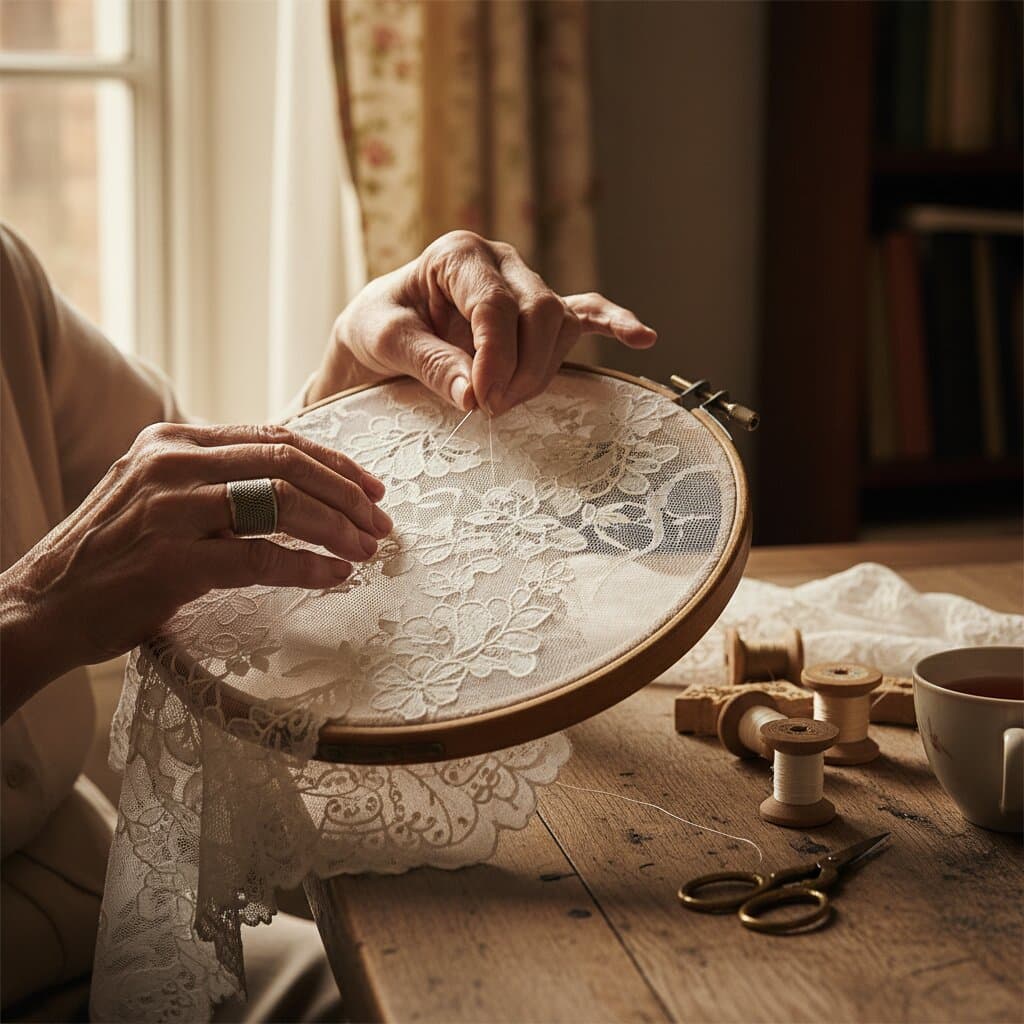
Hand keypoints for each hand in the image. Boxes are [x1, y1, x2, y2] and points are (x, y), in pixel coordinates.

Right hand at [0, 422, 391, 719]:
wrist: (40, 605)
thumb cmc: (110, 554)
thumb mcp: (156, 493)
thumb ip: (213, 476)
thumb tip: (292, 481)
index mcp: (174, 441)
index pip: (275, 438)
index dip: (333, 461)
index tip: (371, 487)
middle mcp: (172, 463)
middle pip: (287, 464)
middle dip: (346, 493)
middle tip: (381, 522)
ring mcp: (170, 510)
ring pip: (281, 504)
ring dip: (337, 527)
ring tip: (368, 549)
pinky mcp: (172, 561)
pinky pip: (260, 557)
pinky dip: (307, 566)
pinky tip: (335, 576)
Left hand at [308, 230, 656, 413]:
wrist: (378, 339)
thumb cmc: (375, 331)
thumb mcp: (385, 341)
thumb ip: (429, 362)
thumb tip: (476, 393)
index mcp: (458, 254)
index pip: (494, 303)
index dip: (494, 356)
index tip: (480, 399)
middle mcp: (500, 262)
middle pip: (536, 312)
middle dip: (518, 368)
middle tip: (488, 409)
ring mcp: (525, 286)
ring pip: (557, 325)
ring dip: (538, 371)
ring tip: (504, 403)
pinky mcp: (540, 315)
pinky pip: (585, 314)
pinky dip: (613, 324)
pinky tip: (643, 336)